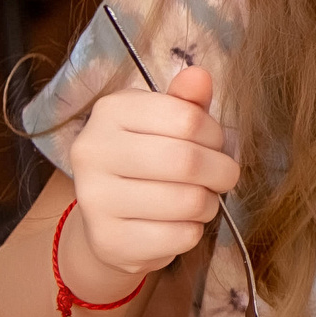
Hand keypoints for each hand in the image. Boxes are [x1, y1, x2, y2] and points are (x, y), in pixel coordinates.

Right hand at [67, 64, 235, 285]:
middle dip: (221, 171)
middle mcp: (93, 151)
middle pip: (187, 162)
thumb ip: (187, 102)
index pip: (187, 118)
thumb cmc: (149, 160)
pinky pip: (179, 236)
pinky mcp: (108, 240)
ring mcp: (94, 199)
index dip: (215, 134)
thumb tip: (200, 76)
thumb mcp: (166, 123)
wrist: (112, 221)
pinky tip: (180, 223)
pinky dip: (194, 230)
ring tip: (201, 199)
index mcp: (110, 112)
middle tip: (223, 175)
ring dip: (209, 203)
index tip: (215, 143)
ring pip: (188, 201)